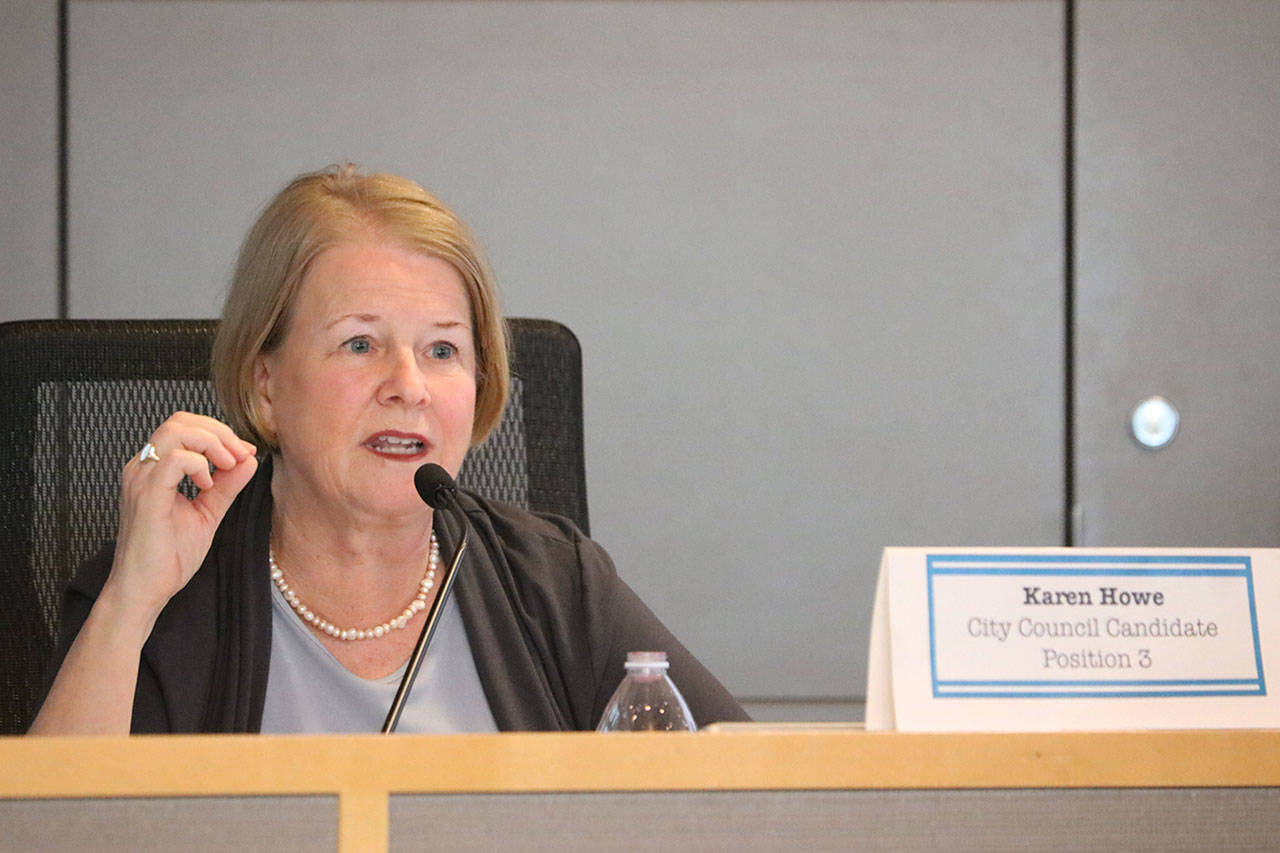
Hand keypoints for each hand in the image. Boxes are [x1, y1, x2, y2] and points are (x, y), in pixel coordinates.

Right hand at [105, 412, 258, 624]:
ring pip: (175, 431)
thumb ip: (228, 486)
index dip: (219, 433)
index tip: (244, 453)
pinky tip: (208, 486)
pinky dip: (199, 464)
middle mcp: (143, 468)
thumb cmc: (168, 557)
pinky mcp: (146, 496)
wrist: (145, 590)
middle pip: (180, 420)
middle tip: (240, 455)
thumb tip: (249, 459)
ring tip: (227, 466)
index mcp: (154, 470)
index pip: (184, 426)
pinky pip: (174, 460)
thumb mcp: (208, 513)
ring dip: (212, 442)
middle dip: (219, 432)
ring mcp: (141, 479)